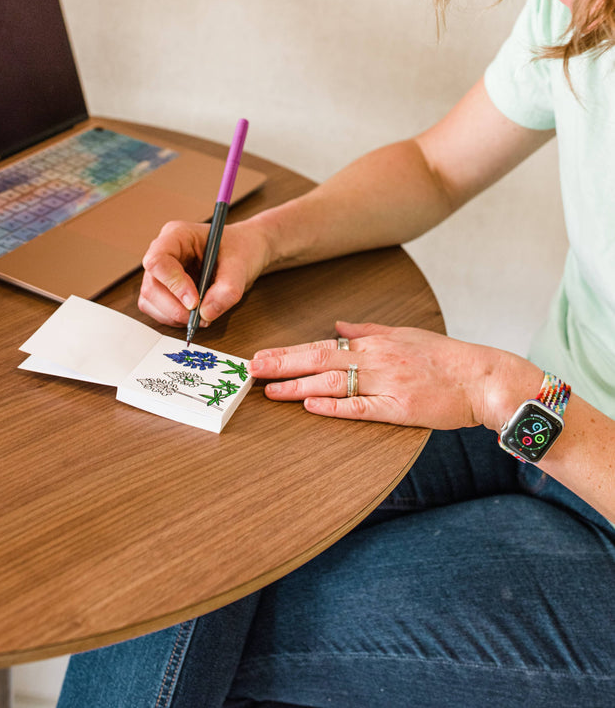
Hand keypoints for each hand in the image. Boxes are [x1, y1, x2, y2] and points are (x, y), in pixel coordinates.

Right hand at [138, 218, 270, 326]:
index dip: (173, 284)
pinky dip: (175, 318)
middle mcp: (164, 251)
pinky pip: (158, 309)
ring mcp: (162, 271)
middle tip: (201, 317)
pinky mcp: (165, 288)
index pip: (158, 260)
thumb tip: (206, 313)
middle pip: (151, 286)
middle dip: (174, 307)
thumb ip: (227, 290)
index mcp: (177, 235)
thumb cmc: (240, 249)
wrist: (245, 253)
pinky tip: (195, 315)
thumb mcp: (241, 266)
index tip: (194, 302)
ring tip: (202, 317)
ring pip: (151, 301)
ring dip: (174, 315)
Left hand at [249, 320, 529, 430]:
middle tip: (251, 369)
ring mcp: (386, 384)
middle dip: (282, 364)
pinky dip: (334, 406)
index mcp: (376, 343)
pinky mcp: (399, 409)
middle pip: (319, 359)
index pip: (322, 345)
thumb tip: (338, 325)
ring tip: (269, 389)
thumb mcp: (405, 334)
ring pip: (333, 382)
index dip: (289, 352)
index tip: (262, 356)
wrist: (482, 378)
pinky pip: (361, 407)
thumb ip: (369, 330)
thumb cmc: (446, 357)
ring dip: (297, 385)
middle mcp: (376, 360)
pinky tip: (310, 404)